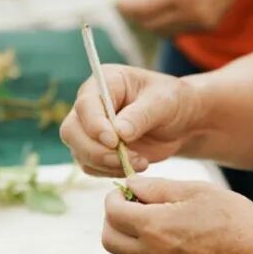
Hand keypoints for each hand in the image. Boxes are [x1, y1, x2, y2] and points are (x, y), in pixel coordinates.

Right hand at [59, 65, 200, 175]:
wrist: (180, 121)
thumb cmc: (173, 102)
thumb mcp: (164, 103)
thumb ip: (141, 115)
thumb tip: (119, 132)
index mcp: (105, 82)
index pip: (86, 104)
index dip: (95, 125)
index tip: (114, 141)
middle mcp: (91, 105)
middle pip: (72, 131)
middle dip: (97, 150)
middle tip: (127, 158)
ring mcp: (89, 129)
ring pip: (79, 152)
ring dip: (107, 163)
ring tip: (141, 161)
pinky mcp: (95, 150)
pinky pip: (91, 166)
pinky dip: (111, 171)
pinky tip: (136, 164)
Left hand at [101, 176, 252, 253]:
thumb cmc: (234, 218)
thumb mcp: (194, 190)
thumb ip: (156, 188)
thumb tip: (130, 186)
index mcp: (154, 228)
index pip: (112, 212)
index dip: (115, 196)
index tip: (127, 190)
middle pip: (109, 239)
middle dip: (113, 219)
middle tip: (132, 205)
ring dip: (125, 236)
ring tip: (150, 220)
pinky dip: (141, 250)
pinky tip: (164, 237)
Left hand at [116, 0, 252, 35]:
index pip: (141, 8)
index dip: (124, 6)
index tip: (115, 0)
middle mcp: (190, 11)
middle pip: (149, 24)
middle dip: (135, 15)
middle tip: (127, 2)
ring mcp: (201, 21)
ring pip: (163, 30)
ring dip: (150, 20)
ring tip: (147, 2)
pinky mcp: (208, 26)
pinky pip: (178, 28)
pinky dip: (167, 20)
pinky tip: (169, 5)